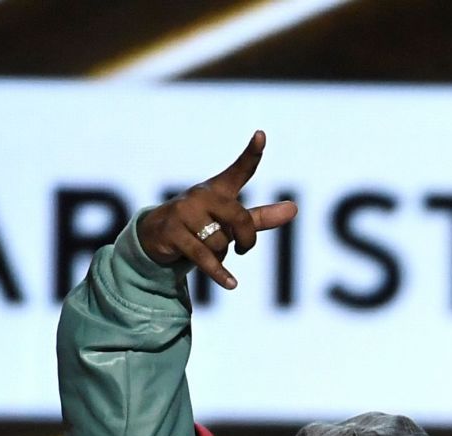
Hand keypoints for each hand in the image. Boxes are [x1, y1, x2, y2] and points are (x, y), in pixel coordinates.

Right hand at [136, 131, 297, 290]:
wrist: (157, 236)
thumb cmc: (202, 225)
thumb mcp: (232, 221)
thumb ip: (262, 217)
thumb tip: (294, 209)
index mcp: (218, 190)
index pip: (240, 171)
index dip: (252, 154)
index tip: (262, 135)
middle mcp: (202, 195)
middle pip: (240, 219)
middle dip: (246, 239)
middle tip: (242, 248)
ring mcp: (185, 212)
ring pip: (221, 242)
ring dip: (221, 255)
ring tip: (206, 249)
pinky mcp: (174, 232)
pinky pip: (205, 256)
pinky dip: (220, 273)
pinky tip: (232, 284)